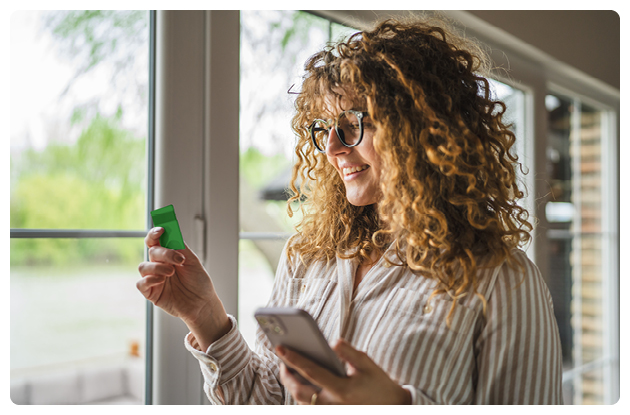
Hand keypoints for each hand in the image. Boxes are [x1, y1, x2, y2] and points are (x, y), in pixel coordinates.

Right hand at [137, 227, 229, 347]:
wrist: (202, 303)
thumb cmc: (198, 281)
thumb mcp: (192, 261)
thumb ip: (180, 247)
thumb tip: (169, 231)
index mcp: (168, 255)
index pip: (155, 240)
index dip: (154, 233)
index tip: (161, 230)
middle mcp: (159, 265)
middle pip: (152, 252)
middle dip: (164, 253)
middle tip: (178, 260)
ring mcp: (154, 278)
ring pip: (143, 266)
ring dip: (157, 267)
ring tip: (171, 273)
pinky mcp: (151, 293)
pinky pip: (141, 283)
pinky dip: (149, 280)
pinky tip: (162, 281)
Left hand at [277, 339, 410, 404]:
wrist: (392, 407)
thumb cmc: (379, 385)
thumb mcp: (367, 365)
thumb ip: (349, 353)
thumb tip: (332, 341)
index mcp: (342, 390)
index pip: (311, 372)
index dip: (294, 359)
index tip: (280, 348)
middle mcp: (332, 404)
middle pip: (298, 391)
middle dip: (286, 375)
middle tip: (281, 358)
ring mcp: (330, 412)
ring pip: (301, 401)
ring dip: (292, 384)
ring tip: (288, 367)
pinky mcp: (330, 414)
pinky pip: (309, 406)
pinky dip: (301, 393)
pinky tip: (300, 380)